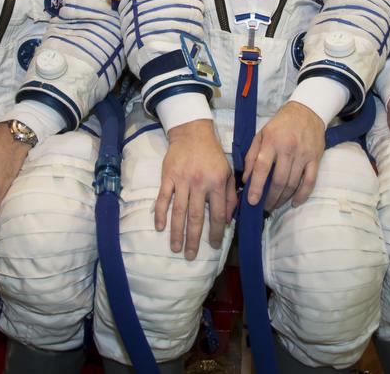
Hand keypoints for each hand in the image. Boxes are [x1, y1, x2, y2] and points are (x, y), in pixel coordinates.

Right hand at [156, 120, 235, 259]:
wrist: (193, 133)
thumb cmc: (213, 155)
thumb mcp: (228, 172)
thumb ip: (230, 196)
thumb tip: (229, 220)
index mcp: (217, 183)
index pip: (218, 213)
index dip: (216, 232)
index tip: (213, 246)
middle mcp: (200, 183)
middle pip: (196, 216)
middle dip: (193, 239)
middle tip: (190, 256)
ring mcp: (183, 180)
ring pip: (179, 211)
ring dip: (176, 232)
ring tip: (175, 248)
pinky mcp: (168, 176)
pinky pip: (163, 198)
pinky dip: (160, 213)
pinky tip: (159, 227)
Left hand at [243, 101, 325, 210]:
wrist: (307, 111)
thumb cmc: (281, 124)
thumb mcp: (261, 135)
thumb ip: (251, 156)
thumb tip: (245, 179)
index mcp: (272, 142)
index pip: (262, 168)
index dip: (256, 186)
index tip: (251, 201)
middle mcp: (288, 149)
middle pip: (278, 181)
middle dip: (270, 198)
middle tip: (264, 208)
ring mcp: (303, 155)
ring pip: (293, 184)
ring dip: (283, 198)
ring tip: (275, 205)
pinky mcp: (315, 159)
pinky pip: (310, 182)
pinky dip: (302, 195)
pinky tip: (294, 202)